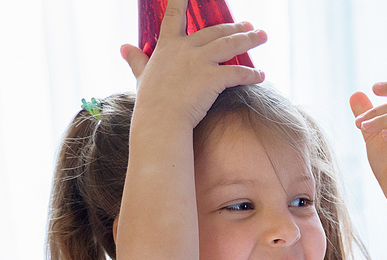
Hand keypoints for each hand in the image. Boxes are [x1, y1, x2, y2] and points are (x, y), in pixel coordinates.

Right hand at [119, 10, 265, 128]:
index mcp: (168, 46)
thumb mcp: (141, 76)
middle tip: (248, 26)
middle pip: (215, 31)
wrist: (160, 120)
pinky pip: (238, 73)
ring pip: (230, 44)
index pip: (174, 15)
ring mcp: (200, 62)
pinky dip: (252, 74)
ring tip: (262, 36)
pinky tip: (261, 76)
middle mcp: (186, 49)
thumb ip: (136, 59)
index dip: (181, 0)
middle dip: (234, 27)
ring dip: (249, 40)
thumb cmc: (151, 102)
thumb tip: (124, 47)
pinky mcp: (213, 78)